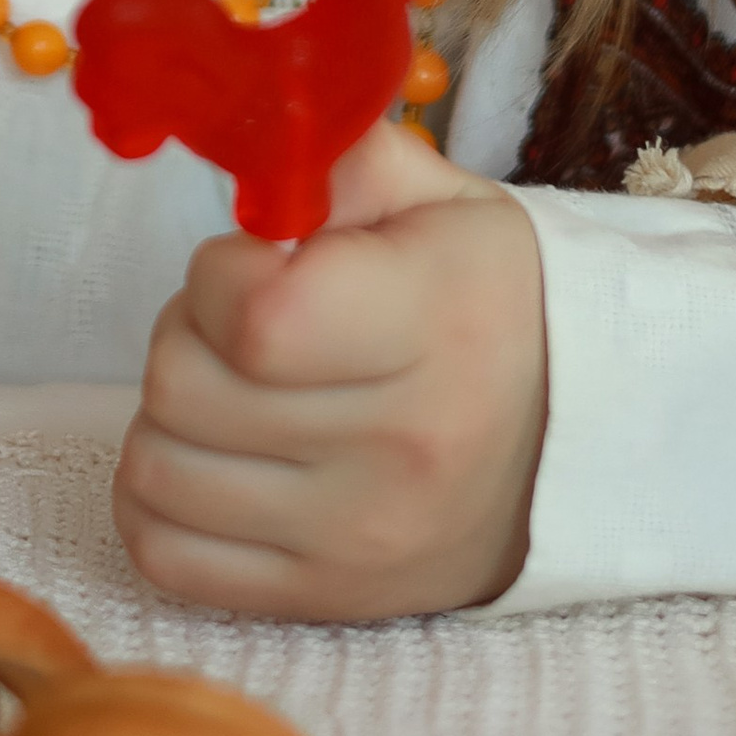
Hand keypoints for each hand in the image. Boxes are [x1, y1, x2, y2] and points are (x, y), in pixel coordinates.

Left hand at [113, 119, 547, 620]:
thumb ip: (339, 154)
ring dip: (172, 415)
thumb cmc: (492, 305)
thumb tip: (246, 133)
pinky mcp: (322, 602)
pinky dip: (159, 501)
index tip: (258, 262)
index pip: (256, 318)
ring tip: (237, 390)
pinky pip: (165, 555)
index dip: (222, 273)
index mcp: (435, 326)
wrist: (579, 447)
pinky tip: (212, 459)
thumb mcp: (443, 202)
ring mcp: (357, 542)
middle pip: (183, 386)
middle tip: (248, 322)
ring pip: (156, 469)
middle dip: (191, 330)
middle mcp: (400, 449)